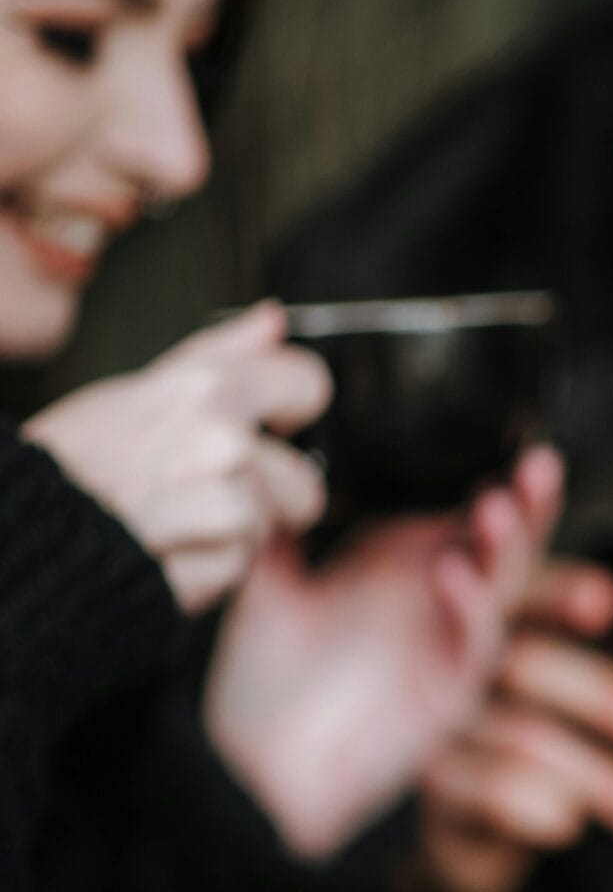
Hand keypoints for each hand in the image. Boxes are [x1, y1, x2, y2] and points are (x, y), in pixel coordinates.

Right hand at [23, 301, 328, 612]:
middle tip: (199, 495)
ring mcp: (223, 504)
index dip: (291, 409)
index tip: (275, 423)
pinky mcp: (217, 563)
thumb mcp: (132, 390)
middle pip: (301, 480)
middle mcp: (222, 441)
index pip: (306, 383)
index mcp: (207, 391)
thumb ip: (217, 355)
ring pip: (267, 526)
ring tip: (172, 522)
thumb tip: (271, 322)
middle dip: (264, 498)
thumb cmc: (68, 465)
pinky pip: (241, 568)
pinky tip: (166, 551)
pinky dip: (207, 570)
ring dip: (228, 535)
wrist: (23, 532)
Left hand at [204, 447, 565, 862]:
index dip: (495, 475)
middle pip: (507, 541)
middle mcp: (441, 601)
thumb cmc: (262, 685)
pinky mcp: (451, 695)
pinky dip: (469, 605)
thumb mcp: (264, 587)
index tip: (511, 437)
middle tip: (540, 465)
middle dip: (531, 502)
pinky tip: (453, 571)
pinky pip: (474, 644)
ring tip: (500, 505)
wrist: (250, 770)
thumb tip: (264, 461)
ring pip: (503, 586)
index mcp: (408, 567)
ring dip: (508, 546)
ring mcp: (450, 646)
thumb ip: (276, 528)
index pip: (466, 510)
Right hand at [415, 560, 612, 891]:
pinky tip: (568, 822)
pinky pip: (492, 791)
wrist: (475, 826)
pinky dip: (540, 807)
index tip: (602, 603)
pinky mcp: (439, 784)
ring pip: (524, 737)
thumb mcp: (568, 688)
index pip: (526, 593)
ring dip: (599, 776)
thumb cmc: (529, 734)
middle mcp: (458, 664)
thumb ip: (587, 639)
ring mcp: (438, 723)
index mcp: (498, 621)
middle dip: (606, 697)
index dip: (558, 593)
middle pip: (527, 664)